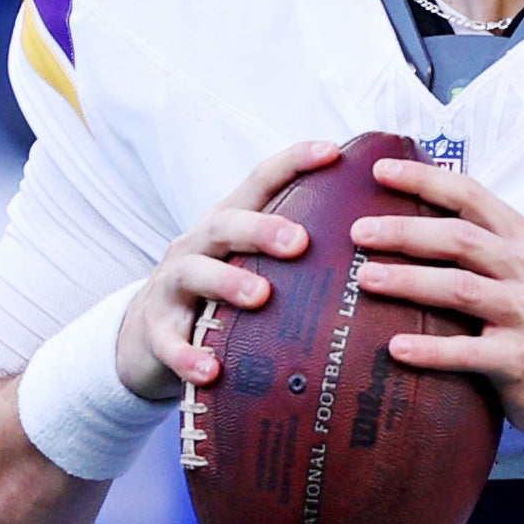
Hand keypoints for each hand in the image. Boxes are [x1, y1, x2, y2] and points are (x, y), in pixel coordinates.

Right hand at [132, 138, 336, 400]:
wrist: (144, 335)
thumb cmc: (218, 296)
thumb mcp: (248, 264)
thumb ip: (296, 256)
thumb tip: (379, 256)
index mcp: (228, 225)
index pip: (259, 182)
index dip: (293, 162)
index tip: (334, 152)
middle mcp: (197, 246)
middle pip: (225, 223)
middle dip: (261, 228)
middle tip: (300, 242)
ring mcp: (172, 287)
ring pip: (194, 273)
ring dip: (228, 281)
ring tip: (260, 296)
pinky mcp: (156, 331)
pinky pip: (169, 342)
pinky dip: (188, 355)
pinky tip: (211, 371)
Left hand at [354, 152, 523, 442]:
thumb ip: (484, 243)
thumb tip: (411, 219)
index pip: (472, 196)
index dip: (426, 181)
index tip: (381, 172)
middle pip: (460, 239)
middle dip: (405, 232)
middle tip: (359, 231)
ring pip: (460, 289)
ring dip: (409, 282)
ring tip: (365, 279)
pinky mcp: (521, 359)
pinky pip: (468, 351)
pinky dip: (430, 350)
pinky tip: (396, 348)